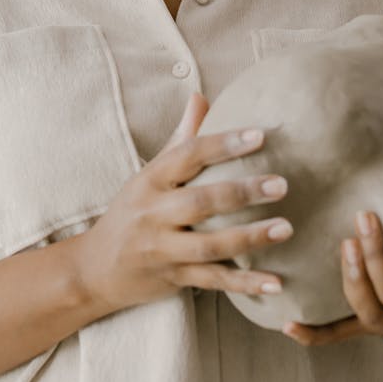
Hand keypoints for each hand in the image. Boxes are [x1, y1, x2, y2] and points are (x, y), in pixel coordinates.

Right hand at [75, 92, 293, 312]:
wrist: (95, 269)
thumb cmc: (131, 211)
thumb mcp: (148, 174)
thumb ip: (179, 139)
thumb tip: (201, 97)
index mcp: (150, 180)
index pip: (188, 155)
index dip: (223, 144)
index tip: (259, 135)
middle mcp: (153, 214)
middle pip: (200, 201)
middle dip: (242, 192)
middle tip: (282, 184)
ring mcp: (163, 249)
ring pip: (209, 245)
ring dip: (250, 238)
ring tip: (286, 228)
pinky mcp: (174, 278)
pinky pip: (213, 281)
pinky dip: (245, 284)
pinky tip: (276, 283)